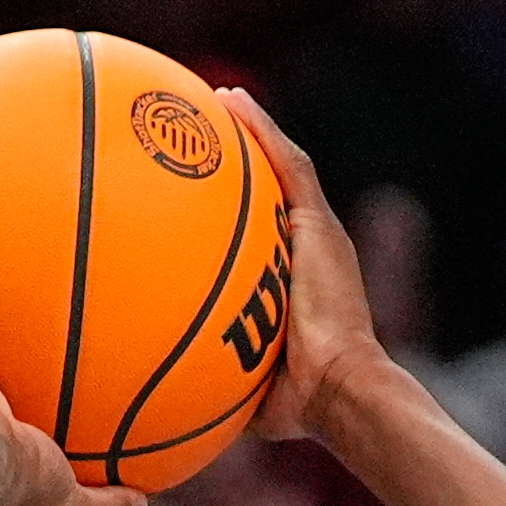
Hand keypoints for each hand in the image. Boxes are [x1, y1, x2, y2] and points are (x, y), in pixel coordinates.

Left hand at [215, 90, 382, 440]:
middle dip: (242, 161)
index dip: (238, 212)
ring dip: (251, 131)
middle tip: (204, 133)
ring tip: (217, 98)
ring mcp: (318, 235)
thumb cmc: (299, 404)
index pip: (265, 236)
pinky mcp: (318, 225)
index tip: (201, 193)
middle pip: (274, 193)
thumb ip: (215, 383)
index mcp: (294, 283)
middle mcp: (309, 250)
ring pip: (281, 167)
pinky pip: (287, 165)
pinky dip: (260, 130)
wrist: (339, 390)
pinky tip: (229, 100)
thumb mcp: (246, 389)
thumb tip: (165, 407)